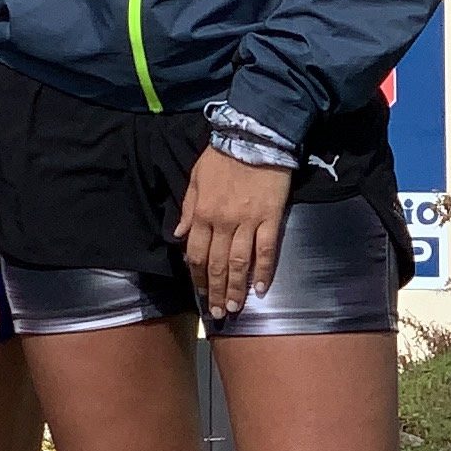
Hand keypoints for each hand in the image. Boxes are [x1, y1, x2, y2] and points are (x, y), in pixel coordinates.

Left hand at [177, 149, 292, 319]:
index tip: (200, 293)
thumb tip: (179, 237)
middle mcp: (223, 222)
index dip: (197, 276)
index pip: (196, 253)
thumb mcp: (196, 179)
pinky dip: (264, 271)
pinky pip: (266, 250)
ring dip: (235, 288)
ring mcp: (248, 222)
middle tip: (216, 312)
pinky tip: (261, 289)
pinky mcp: (271, 218)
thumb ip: (187, 209)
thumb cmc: (222, 157)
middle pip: (216, 264)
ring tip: (234, 307)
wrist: (254, 138)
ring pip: (239, 262)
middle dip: (215, 290)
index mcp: (202, 213)